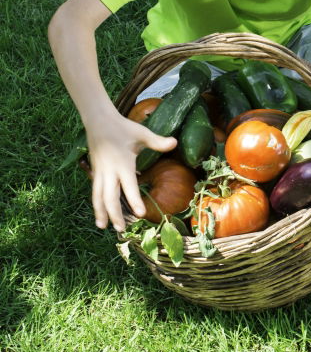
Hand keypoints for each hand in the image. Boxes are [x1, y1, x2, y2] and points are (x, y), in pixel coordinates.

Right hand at [85, 112, 176, 231]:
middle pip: (110, 197)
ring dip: (101, 212)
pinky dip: (96, 203)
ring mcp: (99, 172)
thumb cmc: (123, 128)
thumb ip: (158, 141)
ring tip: (103, 227)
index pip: (129, 186)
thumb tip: (175, 143)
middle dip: (115, 214)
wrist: (99, 121)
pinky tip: (99, 213)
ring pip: (98, 197)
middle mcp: (109, 171)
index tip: (140, 214)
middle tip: (121, 230)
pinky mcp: (95, 172)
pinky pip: (94, 191)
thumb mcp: (141, 133)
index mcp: (122, 164)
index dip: (134, 201)